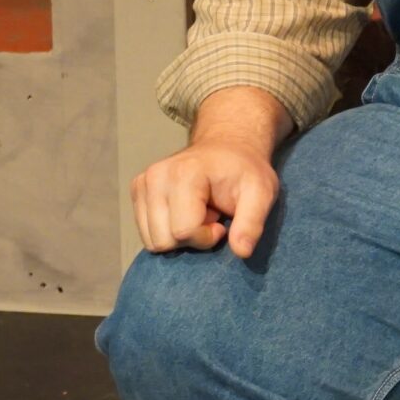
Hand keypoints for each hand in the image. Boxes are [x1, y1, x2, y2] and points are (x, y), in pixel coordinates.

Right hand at [130, 138, 280, 257]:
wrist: (227, 146)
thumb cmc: (245, 171)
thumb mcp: (261, 193)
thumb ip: (252, 222)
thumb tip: (242, 252)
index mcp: (184, 174)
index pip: (184, 231)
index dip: (206, 237)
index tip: (221, 221)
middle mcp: (156, 176)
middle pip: (164, 240)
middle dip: (191, 238)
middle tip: (210, 216)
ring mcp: (143, 182)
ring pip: (152, 240)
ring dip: (179, 236)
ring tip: (198, 212)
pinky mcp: (137, 189)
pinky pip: (146, 233)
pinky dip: (167, 230)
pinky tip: (185, 211)